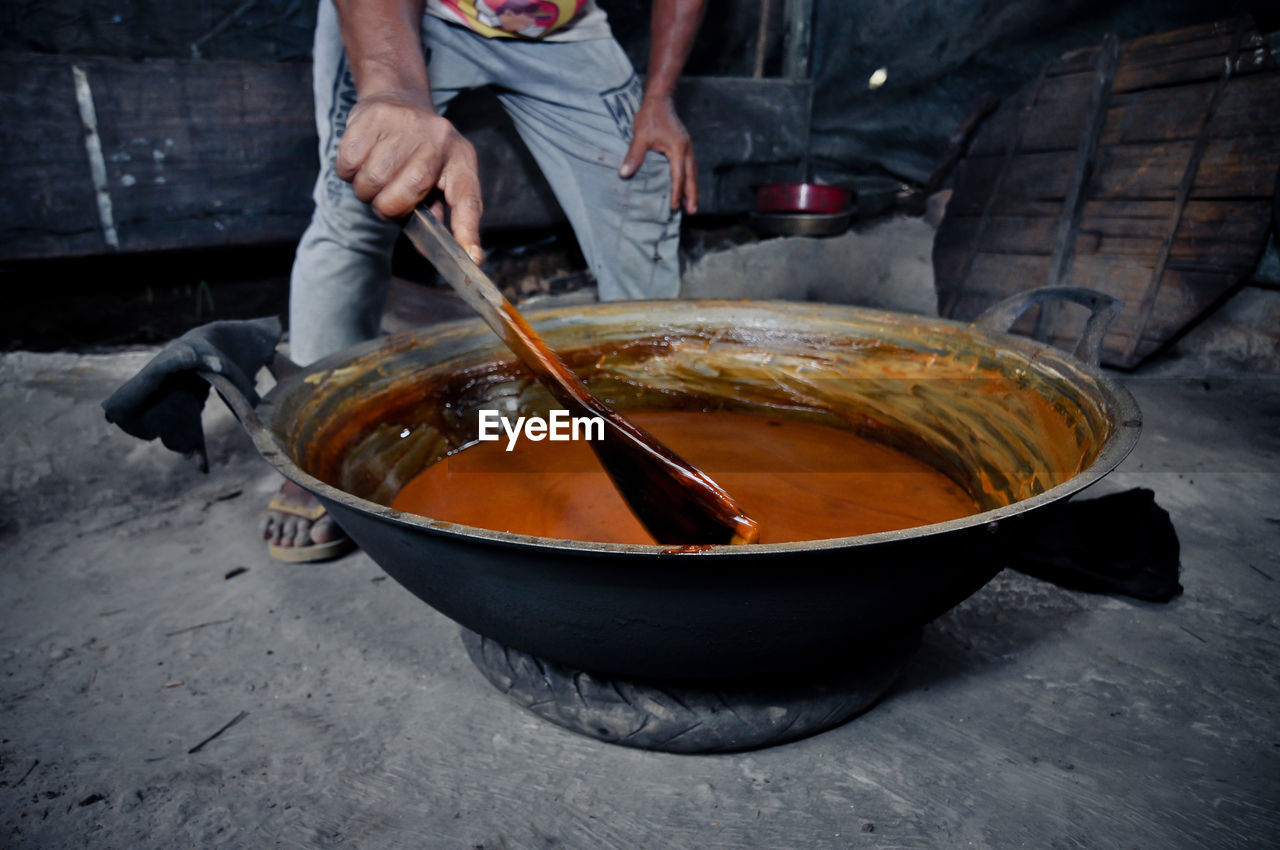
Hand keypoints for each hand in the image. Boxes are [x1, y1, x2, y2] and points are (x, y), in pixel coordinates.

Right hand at [335, 89, 484, 263]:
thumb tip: (426, 248)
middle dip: (388, 207)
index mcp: (461, 160)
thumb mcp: (440, 175)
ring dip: (366, 190)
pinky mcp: (373, 117)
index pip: (468, 200)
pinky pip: (349, 165)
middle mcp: (438, 140)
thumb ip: (436, 211)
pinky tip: (362, 159)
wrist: (398, 98)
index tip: (472, 259)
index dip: (468, 231)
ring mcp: (406, 125)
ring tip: (376, 175)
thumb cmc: (421, 150)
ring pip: (372, 181)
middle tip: (387, 199)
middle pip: (405, 194)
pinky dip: (349, 172)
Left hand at [618, 95, 696, 213]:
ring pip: (693, 172)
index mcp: (678, 148)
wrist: (660, 99)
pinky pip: (690, 166)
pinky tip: (686, 185)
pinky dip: (689, 178)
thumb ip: (634, 155)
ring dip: (692, 188)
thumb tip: (624, 174)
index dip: (677, 192)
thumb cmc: (650, 116)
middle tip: (692, 211)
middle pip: (691, 176)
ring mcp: (687, 147)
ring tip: (691, 204)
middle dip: (692, 195)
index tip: (674, 206)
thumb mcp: (640, 135)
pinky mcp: (684, 145)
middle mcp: (686, 149)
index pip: (678, 175)